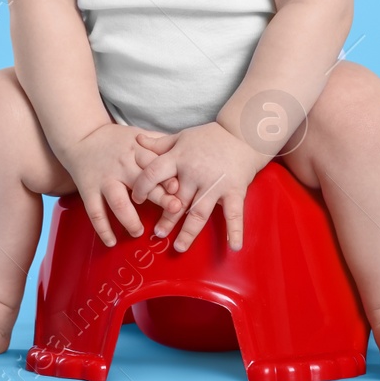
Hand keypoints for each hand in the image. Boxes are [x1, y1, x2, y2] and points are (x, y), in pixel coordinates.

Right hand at [62, 124, 184, 247]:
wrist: (81, 137)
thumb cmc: (116, 140)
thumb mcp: (138, 136)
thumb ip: (159, 144)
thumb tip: (185, 151)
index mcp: (135, 152)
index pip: (154, 165)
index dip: (167, 177)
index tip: (179, 189)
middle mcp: (120, 166)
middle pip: (141, 183)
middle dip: (158, 197)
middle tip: (174, 211)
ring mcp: (104, 180)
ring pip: (117, 202)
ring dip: (129, 219)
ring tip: (138, 232)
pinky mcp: (88, 190)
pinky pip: (95, 212)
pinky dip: (103, 229)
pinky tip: (111, 242)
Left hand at [132, 122, 267, 251]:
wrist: (242, 133)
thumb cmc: (209, 137)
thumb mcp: (181, 137)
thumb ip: (159, 144)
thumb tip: (137, 140)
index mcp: (179, 158)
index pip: (154, 173)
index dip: (143, 187)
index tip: (137, 200)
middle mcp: (195, 172)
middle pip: (176, 200)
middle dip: (166, 219)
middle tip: (157, 235)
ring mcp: (215, 183)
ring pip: (198, 212)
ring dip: (188, 232)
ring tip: (179, 247)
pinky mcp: (235, 190)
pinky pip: (234, 213)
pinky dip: (235, 230)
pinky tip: (234, 246)